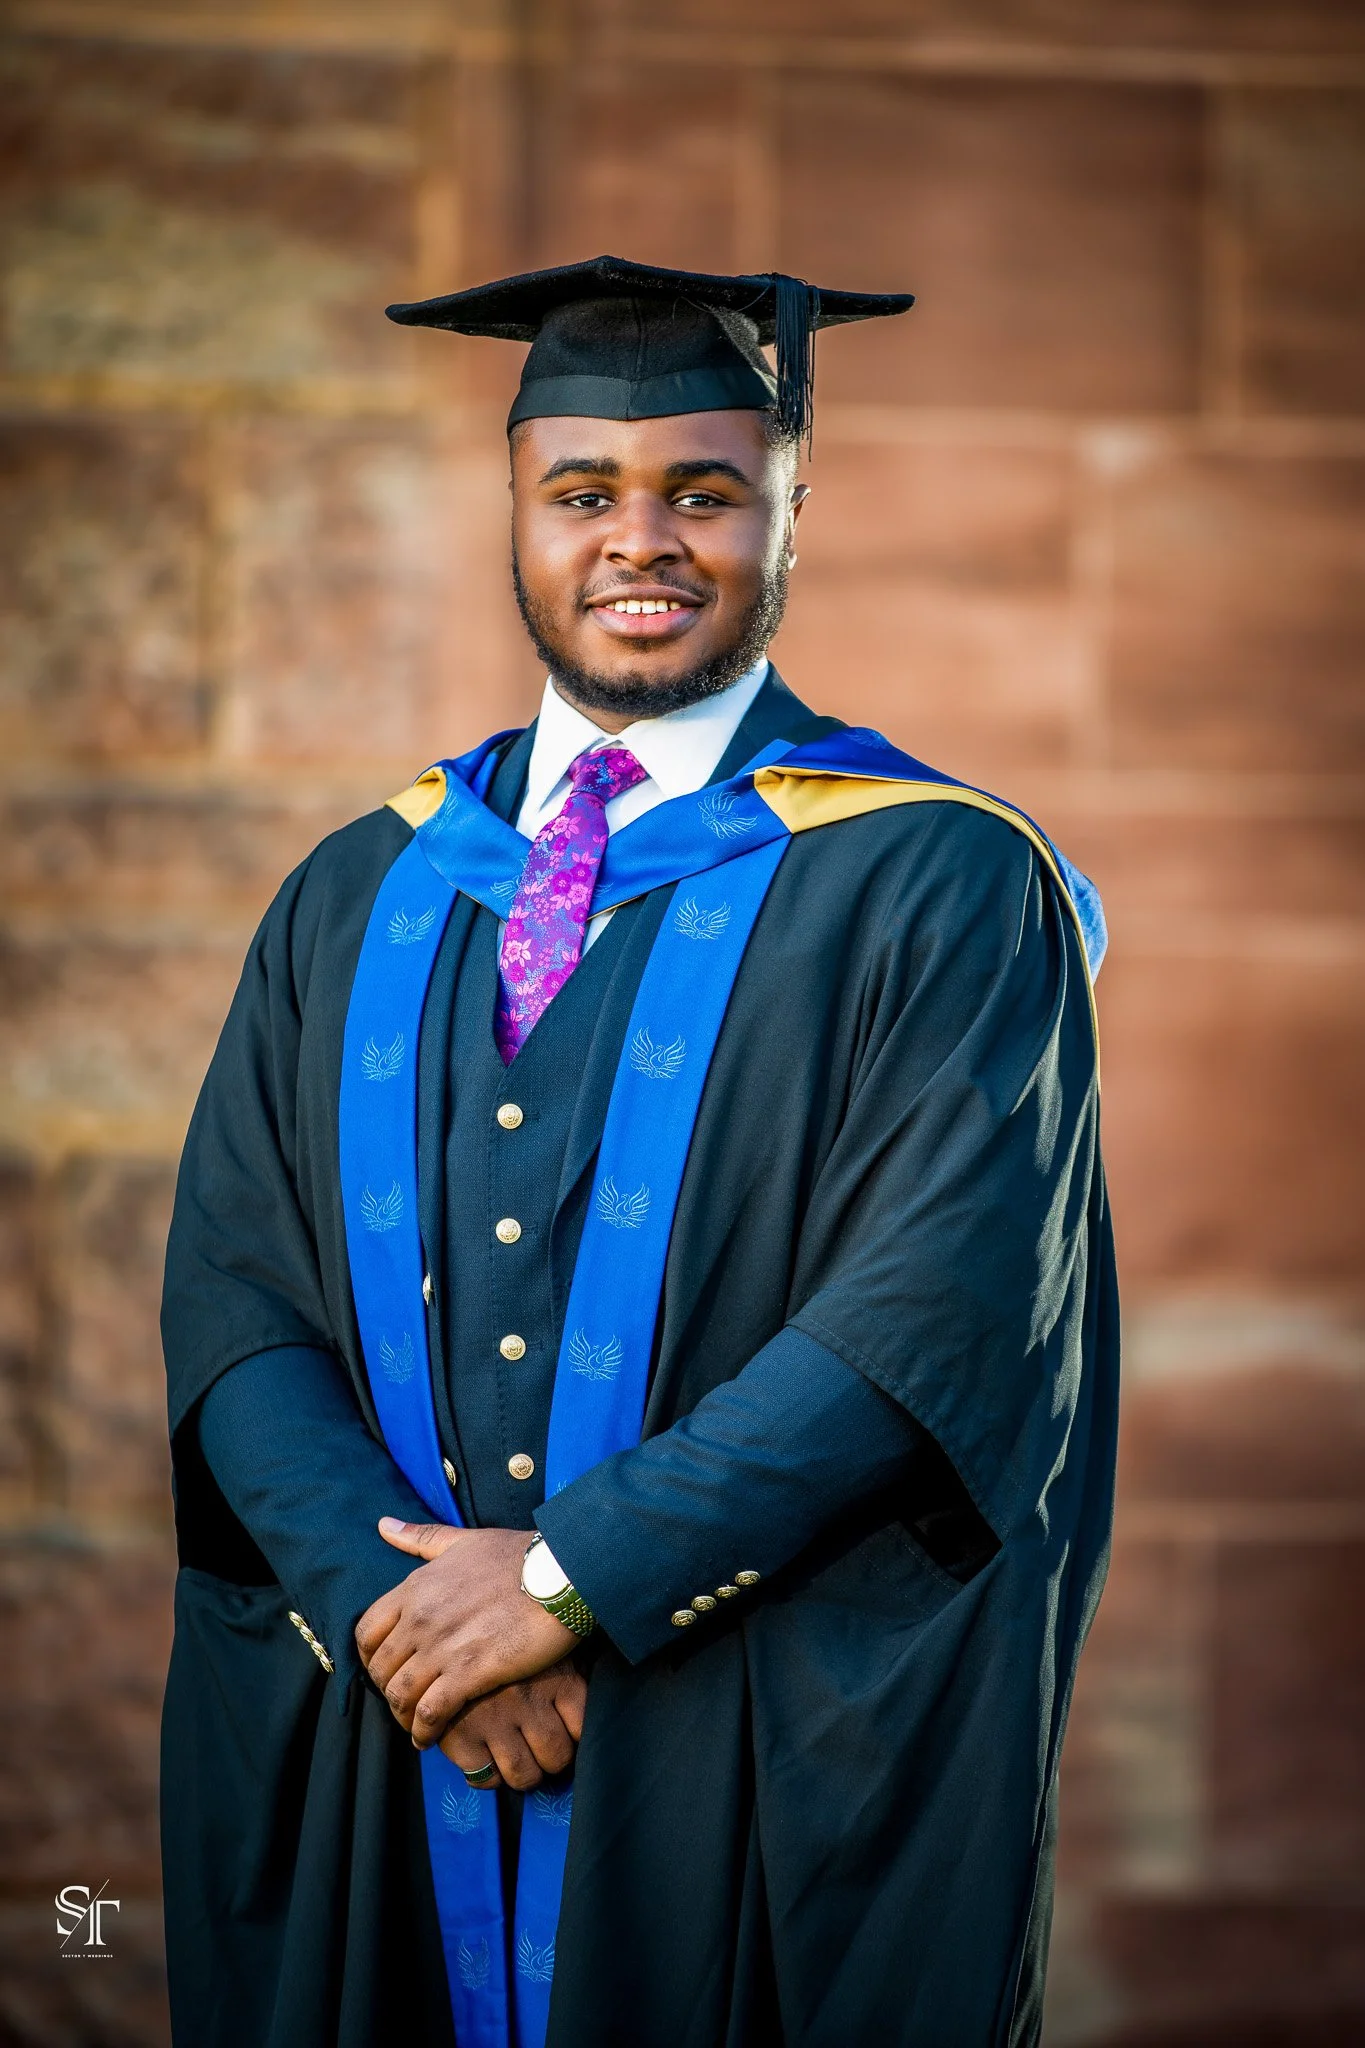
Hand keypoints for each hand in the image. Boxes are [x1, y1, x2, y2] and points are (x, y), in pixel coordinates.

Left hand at [355, 1519, 578, 1745]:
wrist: (561, 1572)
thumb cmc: (517, 1555)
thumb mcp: (464, 1541)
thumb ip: (421, 1537)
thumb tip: (383, 1525)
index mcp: (416, 1586)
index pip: (367, 1632)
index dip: (370, 1657)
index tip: (385, 1667)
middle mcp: (421, 1618)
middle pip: (380, 1668)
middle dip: (386, 1689)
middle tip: (403, 1700)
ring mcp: (443, 1646)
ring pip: (399, 1694)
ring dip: (402, 1715)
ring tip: (414, 1725)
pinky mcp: (470, 1672)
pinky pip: (430, 1712)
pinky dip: (424, 1731)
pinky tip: (429, 1739)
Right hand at [439, 1658, 586, 1789]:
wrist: (443, 1634)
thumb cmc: (503, 1644)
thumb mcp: (543, 1646)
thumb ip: (568, 1670)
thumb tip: (581, 1705)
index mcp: (557, 1676)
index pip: (581, 1729)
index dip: (572, 1739)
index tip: (562, 1736)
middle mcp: (528, 1698)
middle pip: (556, 1757)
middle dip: (549, 1761)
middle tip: (539, 1753)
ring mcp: (493, 1719)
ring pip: (523, 1774)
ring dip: (522, 1775)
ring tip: (516, 1761)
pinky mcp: (461, 1736)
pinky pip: (486, 1778)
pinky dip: (487, 1777)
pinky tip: (486, 1759)